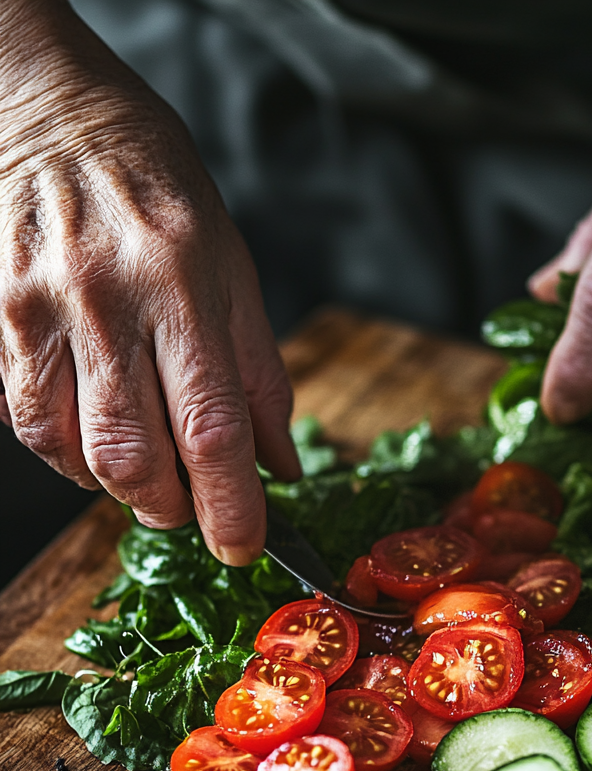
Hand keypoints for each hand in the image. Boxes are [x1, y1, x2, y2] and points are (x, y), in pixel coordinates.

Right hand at [0, 0, 300, 564]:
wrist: (51, 116)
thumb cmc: (158, 191)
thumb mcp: (234, 269)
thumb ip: (259, 376)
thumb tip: (279, 467)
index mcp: (183, 289)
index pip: (212, 431)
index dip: (230, 507)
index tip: (245, 546)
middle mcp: (105, 305)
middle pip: (133, 461)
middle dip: (169, 506)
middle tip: (189, 501)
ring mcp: (37, 315)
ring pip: (70, 454)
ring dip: (114, 482)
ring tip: (141, 454)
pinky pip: (23, 423)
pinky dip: (64, 447)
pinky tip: (89, 419)